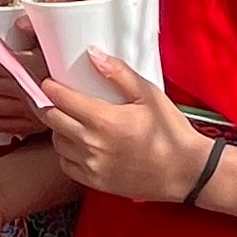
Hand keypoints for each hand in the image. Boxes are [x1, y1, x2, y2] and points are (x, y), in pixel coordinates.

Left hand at [41, 54, 210, 204]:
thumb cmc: (170, 131)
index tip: (50, 82)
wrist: (185, 171)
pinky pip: (66, 164)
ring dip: (59, 129)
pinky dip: (67, 152)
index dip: (50, 87)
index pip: (60, 99)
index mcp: (104, 119)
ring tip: (72, 120)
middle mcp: (92, 144)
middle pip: (52, 119)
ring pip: (57, 142)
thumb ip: (118, 73)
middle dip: (51, 106)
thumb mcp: (148, 95)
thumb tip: (93, 54)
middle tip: (59, 98)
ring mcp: (92, 165)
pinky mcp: (95, 182)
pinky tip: (80, 143)